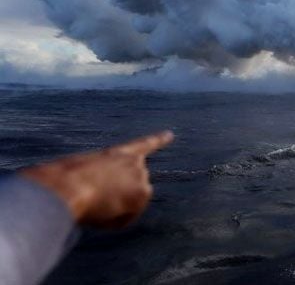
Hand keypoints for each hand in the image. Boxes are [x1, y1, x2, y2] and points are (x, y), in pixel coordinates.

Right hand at [19, 131, 173, 228]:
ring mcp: (141, 176)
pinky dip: (114, 222)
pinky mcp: (143, 192)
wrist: (68, 185)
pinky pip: (127, 219)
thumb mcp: (81, 178)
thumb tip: (108, 202)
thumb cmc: (62, 183)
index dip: (157, 141)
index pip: (141, 146)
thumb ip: (101, 184)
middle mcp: (134, 162)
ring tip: (94, 203)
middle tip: (95, 201)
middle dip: (118, 200)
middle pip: (131, 191)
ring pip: (128, 206)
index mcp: (116, 154)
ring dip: (113, 211)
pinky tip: (101, 213)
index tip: (170, 135)